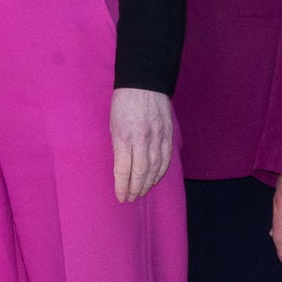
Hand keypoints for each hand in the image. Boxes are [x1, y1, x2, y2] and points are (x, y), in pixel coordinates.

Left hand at [112, 87, 174, 202]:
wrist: (144, 83)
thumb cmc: (123, 103)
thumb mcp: (112, 124)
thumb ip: (118, 145)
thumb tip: (121, 167)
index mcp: (124, 136)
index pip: (124, 169)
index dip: (122, 186)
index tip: (120, 197)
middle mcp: (143, 139)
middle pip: (141, 172)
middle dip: (135, 188)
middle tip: (131, 198)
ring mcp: (158, 137)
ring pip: (155, 168)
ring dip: (148, 183)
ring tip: (141, 192)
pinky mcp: (168, 134)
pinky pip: (166, 158)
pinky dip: (161, 172)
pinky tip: (155, 179)